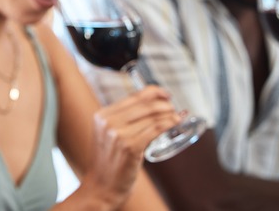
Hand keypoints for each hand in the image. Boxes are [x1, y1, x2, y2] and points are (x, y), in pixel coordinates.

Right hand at [84, 85, 181, 207]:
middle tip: (173, 106)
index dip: (154, 91)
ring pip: (152, 116)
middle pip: (145, 104)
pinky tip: (175, 123)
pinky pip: (155, 129)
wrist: (101, 186)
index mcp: (102, 115)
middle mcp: (108, 122)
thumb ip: (123, 119)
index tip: (164, 94)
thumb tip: (152, 105)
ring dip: (169, 114)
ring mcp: (118, 134)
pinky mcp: (130, 147)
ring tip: (176, 116)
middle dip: (164, 103)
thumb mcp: (108, 134)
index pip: (134, 96)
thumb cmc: (109, 161)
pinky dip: (168, 123)